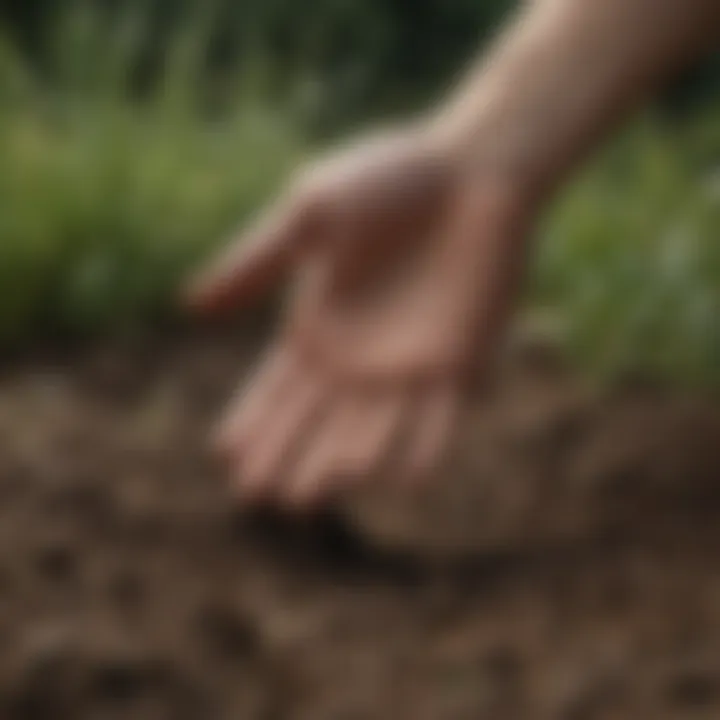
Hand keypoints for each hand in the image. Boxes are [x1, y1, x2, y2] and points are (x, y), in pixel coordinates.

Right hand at [185, 123, 534, 509]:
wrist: (467, 168)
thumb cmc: (385, 180)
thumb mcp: (308, 213)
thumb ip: (256, 262)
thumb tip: (191, 306)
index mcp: (318, 328)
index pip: (276, 389)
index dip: (253, 422)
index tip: (226, 458)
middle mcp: (358, 359)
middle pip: (315, 421)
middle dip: (288, 455)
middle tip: (260, 497)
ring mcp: (408, 364)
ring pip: (371, 428)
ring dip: (345, 459)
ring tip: (314, 492)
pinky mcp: (459, 361)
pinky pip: (440, 415)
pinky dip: (426, 445)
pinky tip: (407, 478)